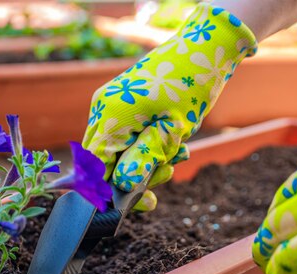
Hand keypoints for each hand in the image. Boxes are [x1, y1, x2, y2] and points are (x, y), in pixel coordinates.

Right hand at [82, 3, 256, 210]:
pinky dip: (142, 147)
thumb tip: (121, 189)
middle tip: (165, 178)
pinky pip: (121, 138)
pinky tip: (169, 143)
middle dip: (131, 178)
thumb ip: (144, 162)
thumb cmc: (191, 85)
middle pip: (101, 163)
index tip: (138, 204)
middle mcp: (100, 110)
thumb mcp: (172, 131)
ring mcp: (106, 105)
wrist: (202, 46)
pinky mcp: (116, 104)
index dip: (110, 192)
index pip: (94, 169)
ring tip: (176, 154)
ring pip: (112, 152)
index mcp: (110, 116)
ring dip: (142, 162)